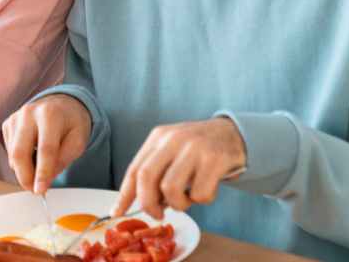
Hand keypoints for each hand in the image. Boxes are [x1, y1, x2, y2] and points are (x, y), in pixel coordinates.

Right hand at [2, 94, 91, 193]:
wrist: (62, 104)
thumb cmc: (71, 123)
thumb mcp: (78, 141)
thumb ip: (63, 160)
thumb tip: (45, 180)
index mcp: (50, 114)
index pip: (45, 148)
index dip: (42, 172)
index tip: (40, 190)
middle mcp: (29, 112)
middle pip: (20, 152)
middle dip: (25, 177)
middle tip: (34, 190)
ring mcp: (15, 117)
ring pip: (12, 155)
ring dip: (24, 170)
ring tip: (40, 168)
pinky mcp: (8, 124)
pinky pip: (9, 151)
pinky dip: (20, 161)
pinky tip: (33, 155)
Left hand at [111, 118, 246, 219]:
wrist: (231, 133)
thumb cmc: (196, 149)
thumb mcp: (171, 150)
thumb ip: (156, 171)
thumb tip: (141, 203)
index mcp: (158, 137)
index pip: (134, 169)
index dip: (124, 195)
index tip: (117, 212)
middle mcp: (173, 139)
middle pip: (146, 178)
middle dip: (148, 204)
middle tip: (158, 213)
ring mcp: (194, 148)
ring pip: (171, 189)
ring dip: (179, 204)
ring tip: (187, 198)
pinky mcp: (214, 159)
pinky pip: (200, 193)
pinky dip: (202, 199)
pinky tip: (207, 189)